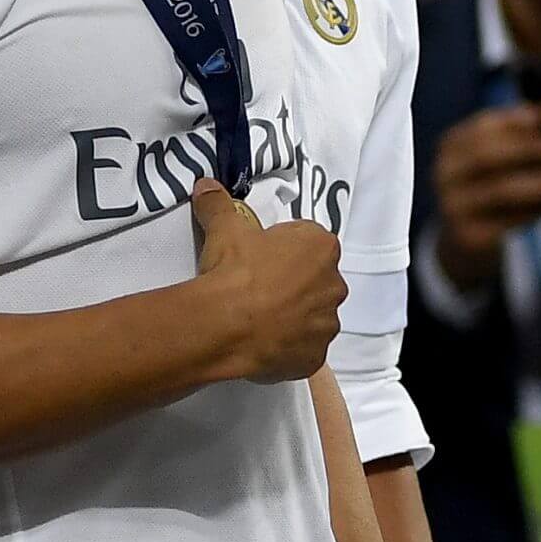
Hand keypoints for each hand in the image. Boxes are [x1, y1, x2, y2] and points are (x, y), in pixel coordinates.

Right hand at [193, 179, 345, 382]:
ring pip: (311, 318)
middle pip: (313, 282)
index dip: (281, 253)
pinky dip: (288, 350)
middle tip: (257, 294)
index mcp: (322, 248)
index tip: (258, 262)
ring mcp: (327, 323)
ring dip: (291, 319)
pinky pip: (304, 352)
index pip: (308, 245)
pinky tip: (263, 346)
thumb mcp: (226, 229)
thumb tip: (206, 185)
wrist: (226, 323)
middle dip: (290, 287)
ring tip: (258, 323)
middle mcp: (334, 283)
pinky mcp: (315, 357)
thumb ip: (219, 205)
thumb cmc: (234, 270)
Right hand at [430, 106, 540, 290]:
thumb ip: (523, 133)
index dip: (522, 120)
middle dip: (534, 149)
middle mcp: (443, 174)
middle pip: (490, 155)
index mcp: (451, 145)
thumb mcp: (504, 153)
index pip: (485, 125)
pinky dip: (540, 210)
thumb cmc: (499, 181)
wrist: (471, 237)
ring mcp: (451, 207)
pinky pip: (509, 221)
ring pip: (503, 190)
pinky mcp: (467, 237)